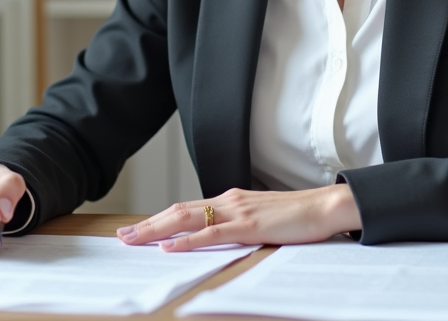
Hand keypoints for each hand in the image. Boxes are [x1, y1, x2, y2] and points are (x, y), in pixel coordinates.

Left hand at [116, 184, 361, 251]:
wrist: (325, 206)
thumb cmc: (298, 216)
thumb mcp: (262, 218)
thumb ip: (239, 223)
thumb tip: (219, 235)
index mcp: (231, 200)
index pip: (187, 208)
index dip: (159, 218)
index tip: (137, 229)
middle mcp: (229, 200)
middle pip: (179, 210)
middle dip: (148, 224)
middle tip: (122, 236)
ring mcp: (238, 211)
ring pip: (187, 218)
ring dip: (156, 230)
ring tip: (133, 240)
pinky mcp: (249, 225)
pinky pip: (212, 233)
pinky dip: (187, 240)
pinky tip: (169, 247)